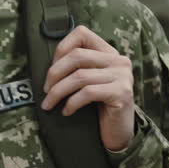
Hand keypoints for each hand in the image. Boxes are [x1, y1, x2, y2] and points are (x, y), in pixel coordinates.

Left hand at [39, 25, 136, 151]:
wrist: (118, 133)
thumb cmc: (98, 107)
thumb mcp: (87, 82)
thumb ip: (76, 67)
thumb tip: (49, 65)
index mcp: (108, 52)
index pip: (82, 33)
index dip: (61, 48)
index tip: (52, 70)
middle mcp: (118, 60)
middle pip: (77, 55)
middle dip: (54, 73)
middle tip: (46, 90)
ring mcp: (122, 76)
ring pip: (80, 76)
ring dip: (58, 92)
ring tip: (49, 104)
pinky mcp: (122, 93)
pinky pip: (88, 92)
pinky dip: (72, 102)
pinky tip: (66, 111)